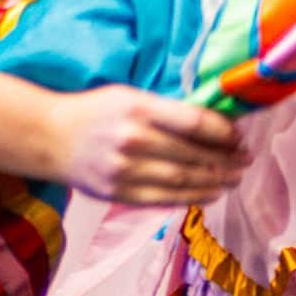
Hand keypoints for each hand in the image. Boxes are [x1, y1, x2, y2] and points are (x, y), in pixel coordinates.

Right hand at [47, 86, 240, 207]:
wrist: (49, 138)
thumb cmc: (94, 112)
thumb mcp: (129, 96)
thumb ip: (167, 110)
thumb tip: (213, 125)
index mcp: (137, 108)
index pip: (195, 124)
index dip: (224, 133)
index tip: (239, 137)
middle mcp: (133, 140)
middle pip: (193, 156)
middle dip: (226, 160)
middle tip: (245, 160)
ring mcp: (125, 170)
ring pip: (183, 182)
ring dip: (215, 182)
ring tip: (234, 178)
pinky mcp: (119, 193)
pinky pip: (165, 200)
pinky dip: (192, 197)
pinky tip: (210, 193)